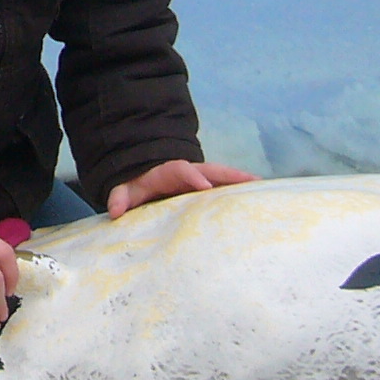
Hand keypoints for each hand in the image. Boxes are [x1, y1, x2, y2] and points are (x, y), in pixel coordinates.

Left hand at [106, 158, 256, 217]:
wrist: (148, 176)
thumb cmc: (139, 186)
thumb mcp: (127, 190)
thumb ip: (120, 197)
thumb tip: (115, 210)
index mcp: (168, 171)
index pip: (182, 170)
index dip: (193, 176)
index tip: (205, 186)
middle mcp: (190, 171)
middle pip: (212, 169)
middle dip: (231, 174)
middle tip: (251, 180)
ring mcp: (202, 177)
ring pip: (225, 176)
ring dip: (243, 180)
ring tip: (264, 187)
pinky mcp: (209, 186)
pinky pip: (227, 186)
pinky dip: (242, 189)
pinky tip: (261, 197)